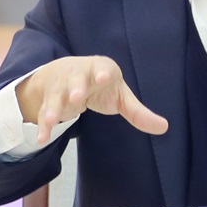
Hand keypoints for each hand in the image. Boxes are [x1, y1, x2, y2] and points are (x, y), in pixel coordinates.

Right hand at [16, 55, 168, 143]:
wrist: (64, 73)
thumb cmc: (100, 85)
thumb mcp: (120, 95)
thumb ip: (138, 112)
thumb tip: (164, 127)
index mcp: (100, 69)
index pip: (102, 68)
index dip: (102, 72)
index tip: (102, 77)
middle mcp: (78, 75)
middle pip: (75, 80)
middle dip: (75, 88)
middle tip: (76, 97)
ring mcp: (61, 88)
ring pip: (56, 97)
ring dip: (53, 107)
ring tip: (51, 119)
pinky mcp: (48, 101)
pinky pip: (44, 113)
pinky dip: (43, 125)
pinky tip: (42, 138)